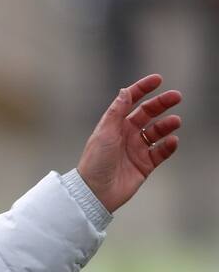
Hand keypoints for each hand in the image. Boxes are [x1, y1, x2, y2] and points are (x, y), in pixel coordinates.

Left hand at [76, 74, 181, 212]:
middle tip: (176, 96)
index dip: (142, 89)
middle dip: (162, 104)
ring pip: (157, 132)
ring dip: (167, 125)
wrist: (95, 192)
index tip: (157, 80)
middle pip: (147, 114)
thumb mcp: (105, 133)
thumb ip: (117, 112)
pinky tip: (172, 141)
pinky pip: (161, 152)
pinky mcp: (144, 165)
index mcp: (114, 125)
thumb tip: (125, 91)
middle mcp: (126, 135)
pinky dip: (168, 146)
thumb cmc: (95, 162)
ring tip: (175, 122)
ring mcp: (136, 150)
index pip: (130, 102)